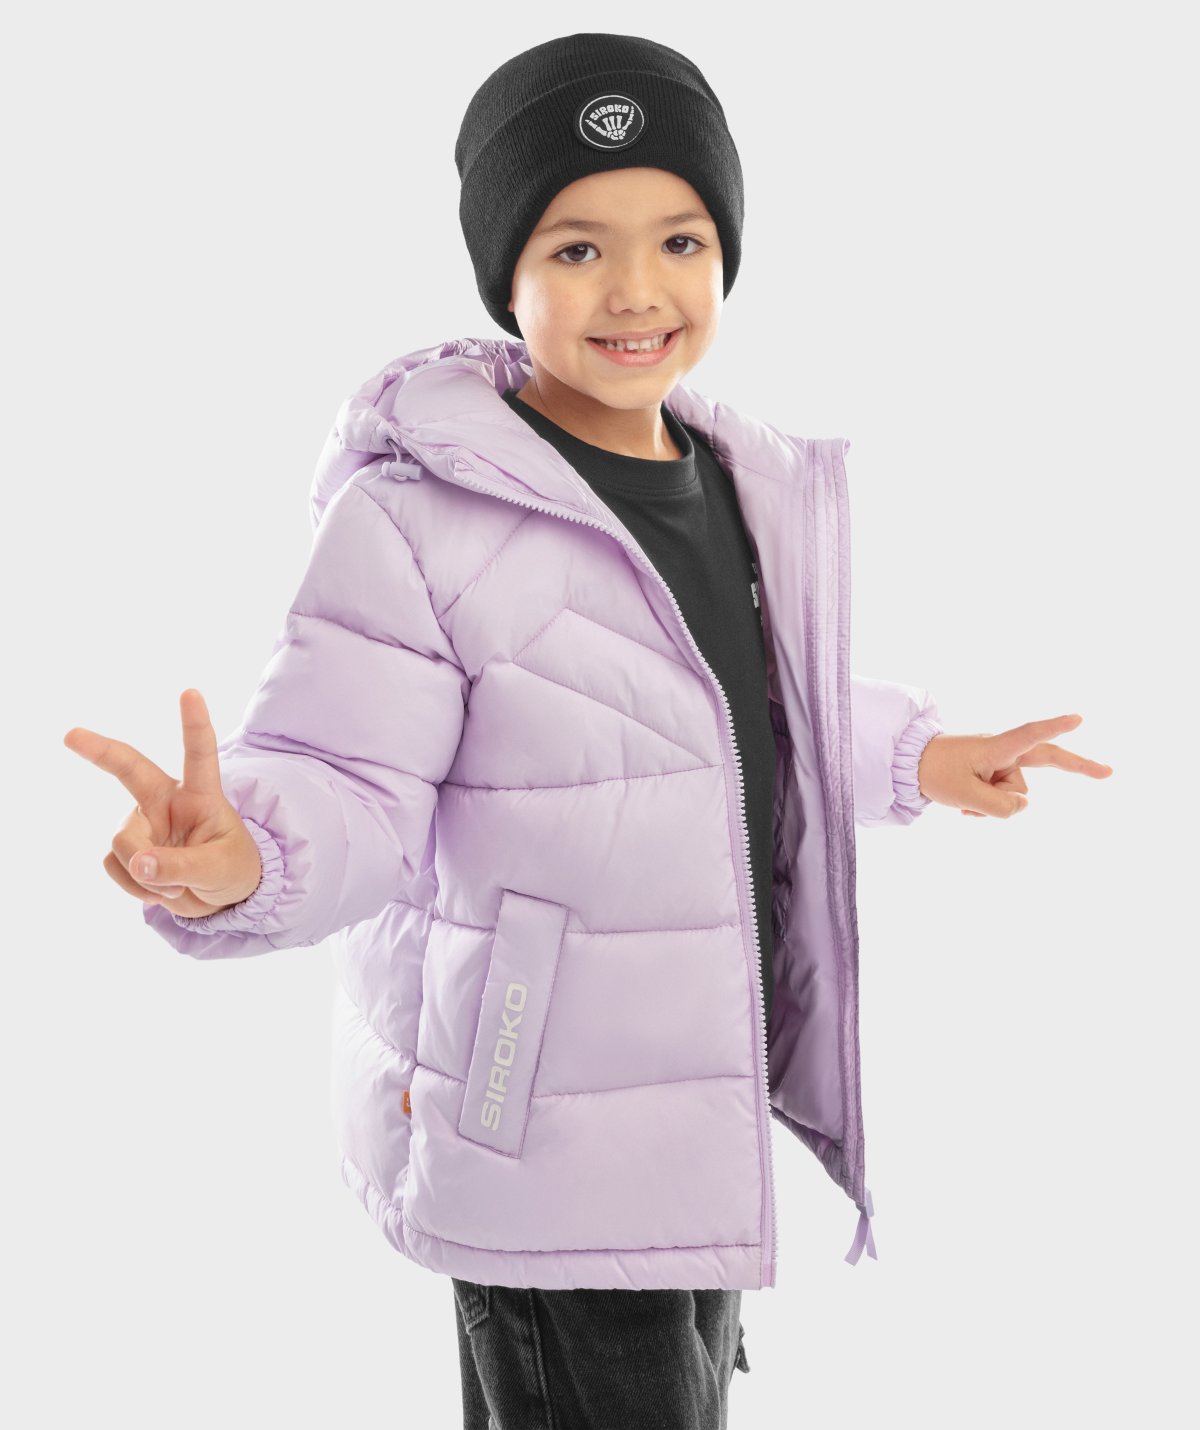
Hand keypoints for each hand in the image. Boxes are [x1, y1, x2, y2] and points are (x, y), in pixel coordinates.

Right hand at [64, 688, 262, 916]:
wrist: (219, 898)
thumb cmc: (231, 870)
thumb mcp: (220, 870)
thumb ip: (183, 866)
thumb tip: (138, 863)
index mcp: (200, 795)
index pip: (198, 755)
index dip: (194, 724)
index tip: (190, 692)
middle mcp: (166, 802)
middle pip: (130, 769)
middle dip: (100, 750)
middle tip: (71, 735)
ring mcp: (143, 824)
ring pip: (124, 842)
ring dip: (146, 874)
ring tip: (176, 888)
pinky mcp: (127, 850)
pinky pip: (117, 867)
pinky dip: (136, 887)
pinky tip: (157, 891)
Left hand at [916, 713, 1112, 817]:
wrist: (910, 767)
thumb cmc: (934, 773)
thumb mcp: (965, 796)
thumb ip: (1000, 807)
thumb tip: (1025, 807)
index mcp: (996, 747)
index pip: (1030, 735)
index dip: (1054, 728)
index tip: (1078, 718)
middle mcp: (1004, 752)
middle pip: (1047, 760)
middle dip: (1077, 767)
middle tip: (1108, 772)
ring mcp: (1001, 763)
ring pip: (1014, 795)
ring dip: (991, 804)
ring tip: (964, 797)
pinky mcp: (994, 773)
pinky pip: (1002, 799)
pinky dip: (986, 806)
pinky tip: (966, 805)